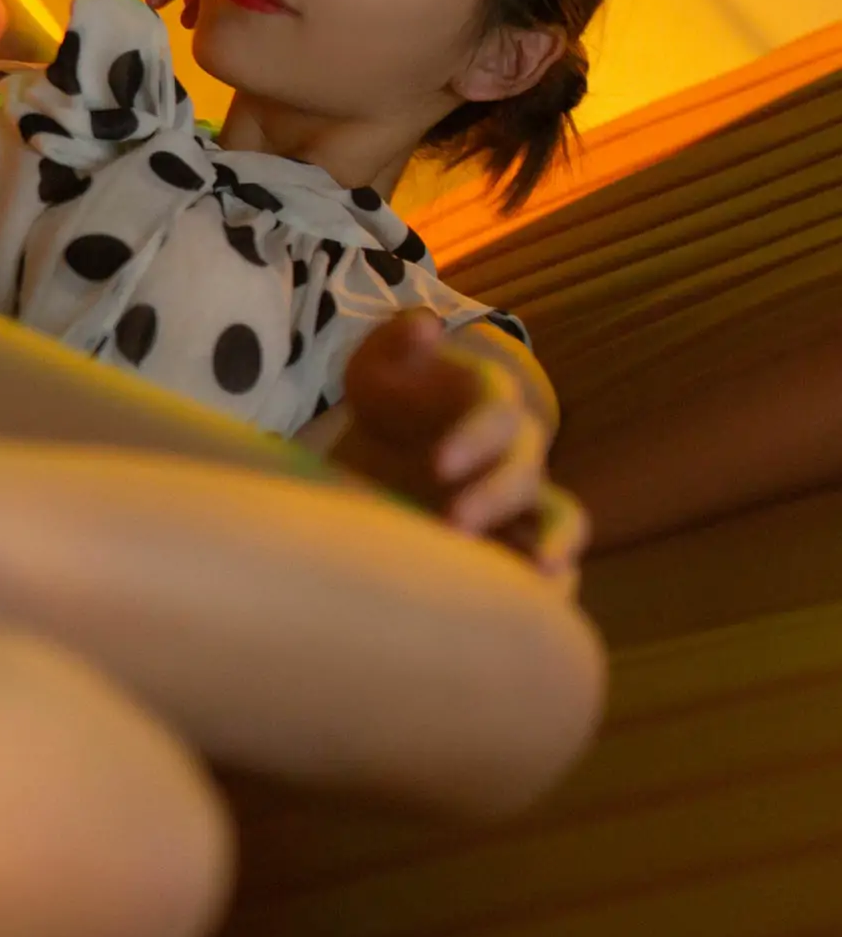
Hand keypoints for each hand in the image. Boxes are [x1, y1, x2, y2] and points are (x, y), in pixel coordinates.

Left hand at [329, 310, 587, 583]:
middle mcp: (516, 453)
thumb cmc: (387, 408)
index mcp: (489, 404)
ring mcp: (523, 503)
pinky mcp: (515, 544)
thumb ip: (396, 342)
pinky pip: (556, 566)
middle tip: (453, 522)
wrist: (381, 458)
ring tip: (539, 574)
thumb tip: (427, 326)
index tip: (438, 463)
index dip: (475, 436)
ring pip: (562, 520)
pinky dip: (556, 585)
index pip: (498, 414)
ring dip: (554, 544)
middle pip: (524, 472)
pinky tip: (539, 610)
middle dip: (495, 496)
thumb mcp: (375, 371)